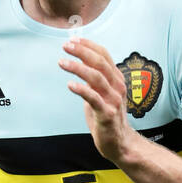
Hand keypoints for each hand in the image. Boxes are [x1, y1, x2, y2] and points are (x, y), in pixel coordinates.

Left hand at [59, 38, 131, 162]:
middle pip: (100, 62)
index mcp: (116, 79)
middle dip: (82, 52)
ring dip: (78, 68)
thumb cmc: (107, 116)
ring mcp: (113, 100)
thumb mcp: (101, 93)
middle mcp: (117, 86)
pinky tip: (70, 85)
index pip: (104, 55)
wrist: (119, 142)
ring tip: (62, 62)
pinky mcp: (107, 114)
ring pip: (96, 78)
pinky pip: (93, 98)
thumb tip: (79, 62)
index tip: (73, 40)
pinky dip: (81, 90)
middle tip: (66, 46)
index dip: (88, 45)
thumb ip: (94, 79)